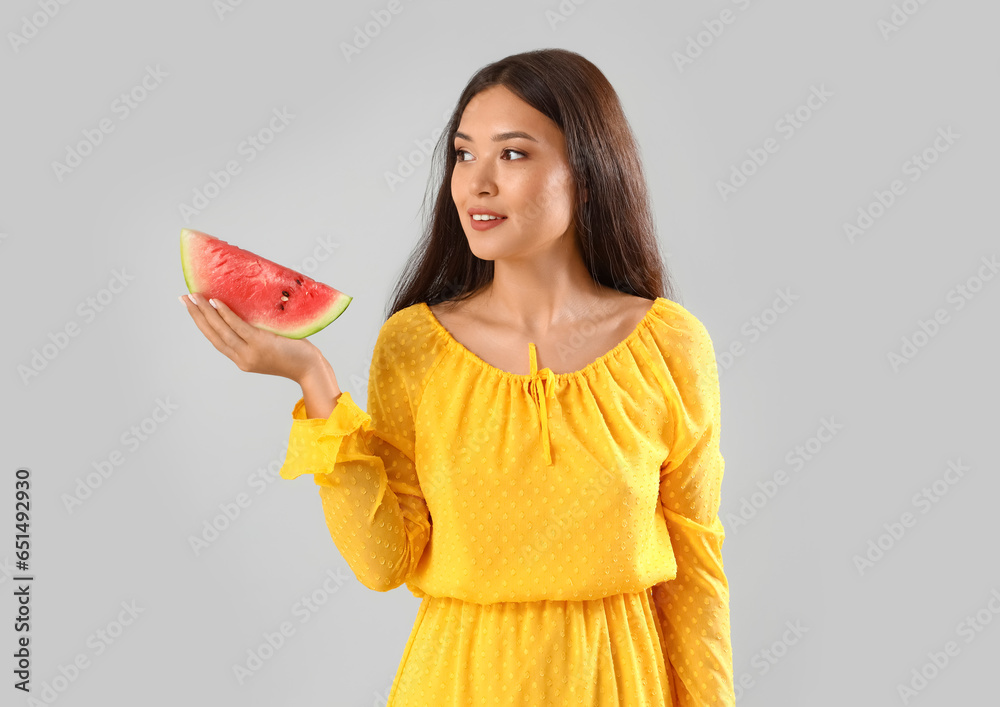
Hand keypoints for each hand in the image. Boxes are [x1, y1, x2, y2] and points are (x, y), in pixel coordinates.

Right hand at [179, 292, 326, 382]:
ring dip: (205, 313)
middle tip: (183, 298)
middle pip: (212, 334)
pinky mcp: (260, 344)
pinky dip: (225, 314)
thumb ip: (256, 334)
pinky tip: (215, 302)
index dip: (201, 324)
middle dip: (196, 316)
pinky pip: (238, 327)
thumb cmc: (295, 354)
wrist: (310, 369)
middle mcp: (242, 358)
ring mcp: (250, 352)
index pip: (215, 340)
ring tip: (193, 297)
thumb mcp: (269, 346)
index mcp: (242, 359)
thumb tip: (248, 308)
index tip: (190, 308)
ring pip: (221, 330)